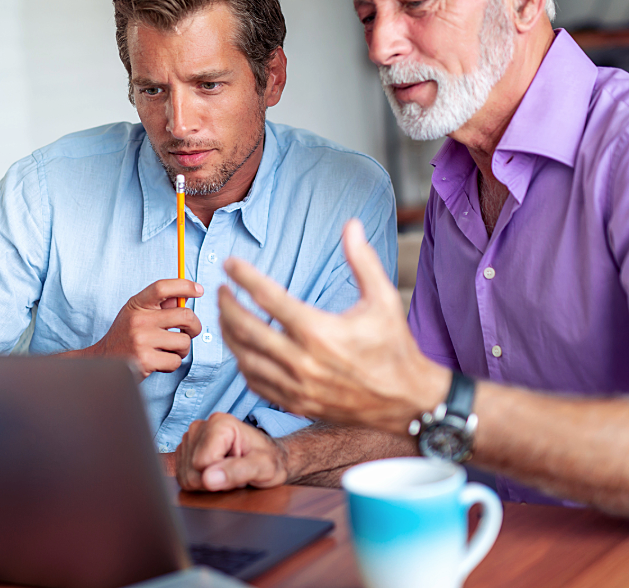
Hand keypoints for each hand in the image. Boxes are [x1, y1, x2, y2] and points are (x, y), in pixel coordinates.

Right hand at [90, 279, 202, 378]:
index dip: (184, 285)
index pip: (162, 287)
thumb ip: (159, 305)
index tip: (198, 290)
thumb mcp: (136, 314)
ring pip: (184, 341)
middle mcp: (139, 320)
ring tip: (169, 350)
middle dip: (195, 326)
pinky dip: (172, 363)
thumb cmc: (125, 336)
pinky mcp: (145, 360)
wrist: (104, 361)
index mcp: (137, 304)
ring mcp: (142, 340)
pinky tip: (160, 361)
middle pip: (185, 315)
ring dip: (182, 349)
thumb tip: (185, 297)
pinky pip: (176, 360)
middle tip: (190, 332)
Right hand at [175, 412, 287, 491]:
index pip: (202, 463)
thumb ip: (238, 472)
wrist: (270, 457)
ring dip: (206, 482)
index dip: (221, 476)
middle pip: (191, 470)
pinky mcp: (185, 449)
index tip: (239, 469)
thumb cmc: (270, 460)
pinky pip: (182, 475)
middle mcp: (200, 426)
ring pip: (185, 475)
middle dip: (213, 480)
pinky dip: (199, 481)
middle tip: (234, 473)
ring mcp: (190, 436)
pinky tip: (215, 473)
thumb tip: (208, 479)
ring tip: (226, 472)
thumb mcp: (264, 468)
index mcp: (219, 423)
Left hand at [218, 219, 448, 434]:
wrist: (407, 400)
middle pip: (246, 329)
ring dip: (228, 333)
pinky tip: (241, 347)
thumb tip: (351, 225)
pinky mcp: (296, 403)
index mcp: (319, 331)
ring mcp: (297, 386)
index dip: (244, 276)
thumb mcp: (384, 299)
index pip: (268, 298)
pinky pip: (255, 382)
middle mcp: (303, 361)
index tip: (230, 263)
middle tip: (220, 289)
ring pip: (244, 357)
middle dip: (227, 305)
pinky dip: (242, 362)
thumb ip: (363, 260)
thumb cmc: (395, 346)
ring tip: (224, 314)